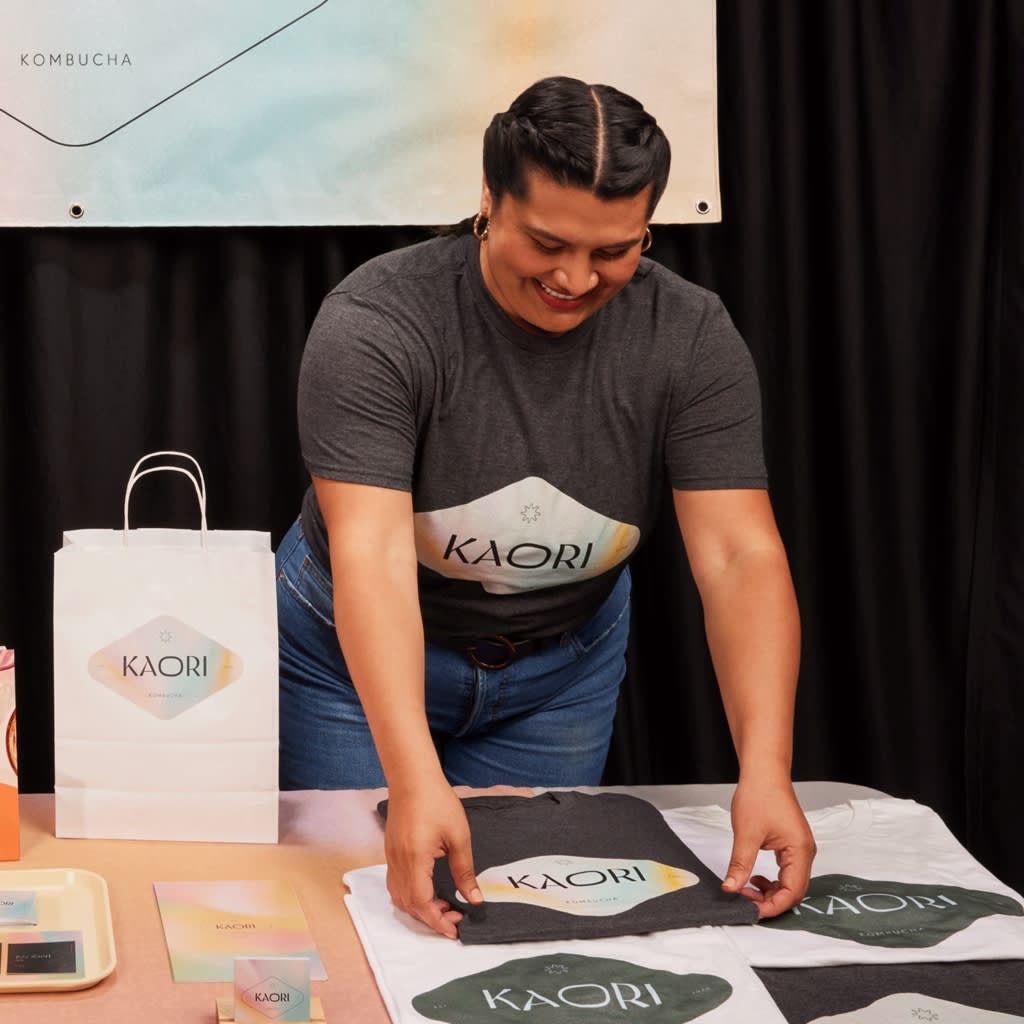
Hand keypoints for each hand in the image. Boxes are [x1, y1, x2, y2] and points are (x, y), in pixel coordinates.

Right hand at [383, 780, 482, 938]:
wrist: (412, 778)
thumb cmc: (437, 801)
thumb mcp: (458, 836)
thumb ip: (465, 871)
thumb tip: (474, 899)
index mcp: (415, 859)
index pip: (421, 902)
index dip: (437, 921)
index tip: (455, 930)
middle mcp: (398, 862)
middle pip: (408, 904)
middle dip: (430, 918)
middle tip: (455, 918)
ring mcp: (391, 857)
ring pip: (399, 897)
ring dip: (419, 908)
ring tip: (444, 905)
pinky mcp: (391, 851)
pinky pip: (396, 884)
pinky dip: (411, 895)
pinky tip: (429, 889)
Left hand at [721, 777, 815, 917]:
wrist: (763, 772)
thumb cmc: (759, 795)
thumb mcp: (746, 834)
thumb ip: (740, 865)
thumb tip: (731, 889)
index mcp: (800, 851)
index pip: (792, 892)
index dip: (772, 906)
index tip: (750, 909)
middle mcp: (805, 852)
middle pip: (794, 891)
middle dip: (770, 900)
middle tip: (745, 899)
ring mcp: (799, 848)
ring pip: (790, 882)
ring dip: (770, 891)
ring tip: (747, 888)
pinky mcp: (791, 844)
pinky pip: (786, 871)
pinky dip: (772, 879)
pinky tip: (755, 877)